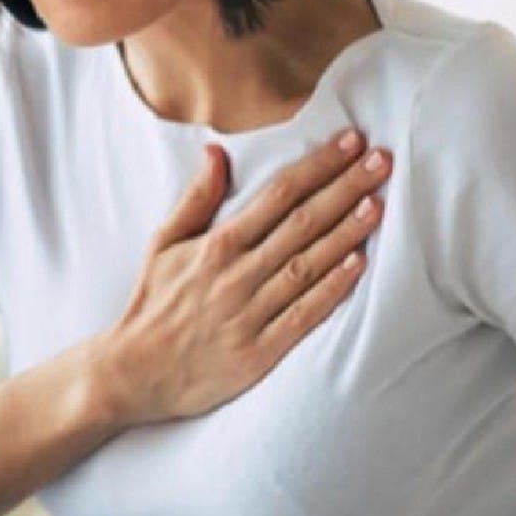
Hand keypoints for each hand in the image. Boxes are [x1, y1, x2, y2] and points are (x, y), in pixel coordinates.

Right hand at [94, 128, 391, 426]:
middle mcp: (236, 275)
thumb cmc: (152, 304)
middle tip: (381, 161)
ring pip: (306, 266)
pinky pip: (302, 317)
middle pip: (300, 224)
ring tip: (377, 204)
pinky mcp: (258, 353)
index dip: (317, 166)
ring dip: (345, 234)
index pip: (277, 195)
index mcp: (216, 245)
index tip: (349, 142)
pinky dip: (330, 291)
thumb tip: (216, 152)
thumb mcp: (163, 244)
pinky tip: (357, 267)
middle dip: (344, 189)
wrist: (134, 373)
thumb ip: (195, 199)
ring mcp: (249, 314)